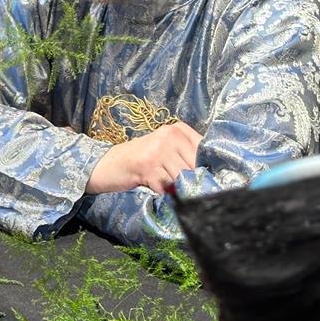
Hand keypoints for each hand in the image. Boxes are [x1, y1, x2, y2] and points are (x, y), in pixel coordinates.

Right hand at [85, 121, 202, 194]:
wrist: (108, 164)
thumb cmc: (141, 160)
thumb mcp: (166, 150)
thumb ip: (187, 155)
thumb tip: (211, 174)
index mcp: (177, 129)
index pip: (205, 149)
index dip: (205, 166)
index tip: (200, 175)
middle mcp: (169, 135)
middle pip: (195, 166)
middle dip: (189, 179)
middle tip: (174, 180)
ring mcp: (157, 150)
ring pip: (182, 177)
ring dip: (174, 186)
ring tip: (160, 180)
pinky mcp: (148, 167)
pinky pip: (166, 187)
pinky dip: (161, 191)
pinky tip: (151, 183)